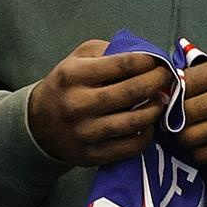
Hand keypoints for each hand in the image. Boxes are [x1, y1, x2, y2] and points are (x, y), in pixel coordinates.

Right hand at [28, 40, 170, 165]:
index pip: (124, 64)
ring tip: (162, 98)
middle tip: (169, 77)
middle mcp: (77, 104)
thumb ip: (111, 51)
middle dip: (159, 81)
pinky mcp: (90, 155)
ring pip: (135, 121)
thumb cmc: (67, 84)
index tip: (160, 60)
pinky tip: (149, 122)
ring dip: (157, 108)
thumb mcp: (80, 58)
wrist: (37, 123)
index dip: (150, 60)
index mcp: (74, 75)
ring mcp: (84, 133)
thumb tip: (147, 54)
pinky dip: (147, 133)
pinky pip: (130, 146)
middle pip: (133, 91)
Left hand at [178, 54, 206, 163]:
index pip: (184, 82)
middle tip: (175, 116)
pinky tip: (204, 142)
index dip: (172, 90)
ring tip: (189, 129)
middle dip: (174, 115)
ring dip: (184, 134)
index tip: (171, 95)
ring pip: (188, 136)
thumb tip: (174, 83)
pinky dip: (197, 150)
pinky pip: (203, 155)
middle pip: (182, 112)